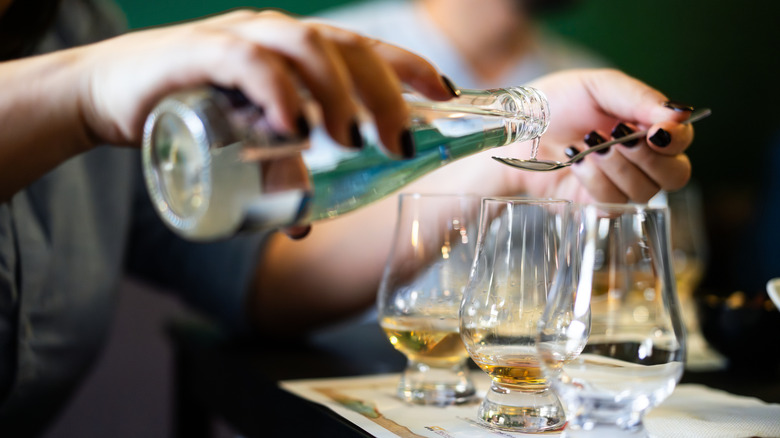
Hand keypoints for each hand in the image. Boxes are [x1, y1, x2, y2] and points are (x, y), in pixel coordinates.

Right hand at [74, 9, 454, 155]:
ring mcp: (239, 38)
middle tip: (401, 143)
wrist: (105, 95)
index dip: (409, 67)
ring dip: (338, 93)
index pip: (365, 49)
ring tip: (353, 139)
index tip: (447, 96)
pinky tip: (296, 127)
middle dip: (385, 93)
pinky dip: (277, 91)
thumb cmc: (183, 115)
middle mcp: (275, 36)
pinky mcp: (199, 52)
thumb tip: (305, 228)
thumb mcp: (245, 147)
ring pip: (306, 48)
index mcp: (295, 52)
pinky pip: (247, 61)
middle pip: (348, 48)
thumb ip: (278, 177)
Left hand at [514, 68, 693, 202]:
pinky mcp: (596, 205)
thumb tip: (682, 114)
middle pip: (675, 175)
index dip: (674, 139)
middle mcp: (642, 160)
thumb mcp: (597, 87)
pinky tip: (575, 162)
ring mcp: (620, 186)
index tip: (655, 130)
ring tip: (585, 144)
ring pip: (643, 191)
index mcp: (647, 126)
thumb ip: (639, 97)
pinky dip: (593, 180)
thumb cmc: (556, 104)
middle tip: (615, 137)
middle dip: (645, 157)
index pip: (683, 141)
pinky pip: (612, 203)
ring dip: (613, 166)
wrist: (515, 131)